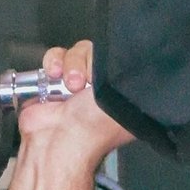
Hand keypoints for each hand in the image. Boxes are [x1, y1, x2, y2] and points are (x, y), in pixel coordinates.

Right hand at [18, 40, 135, 155]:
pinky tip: (53, 76)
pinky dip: (54, 62)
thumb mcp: (126, 99)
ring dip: (71, 62)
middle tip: (82, 84)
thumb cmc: (94, 127)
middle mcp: (99, 88)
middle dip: (89, 62)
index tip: (104, 73)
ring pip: (77, 51)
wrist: (59, 139)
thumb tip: (136, 62)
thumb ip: (133, 79)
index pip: (123, 61)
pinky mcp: (52, 81)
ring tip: (68, 85)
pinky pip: (56, 57)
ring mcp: (76, 83)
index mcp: (121, 94)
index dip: (113, 61)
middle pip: (98, 51)